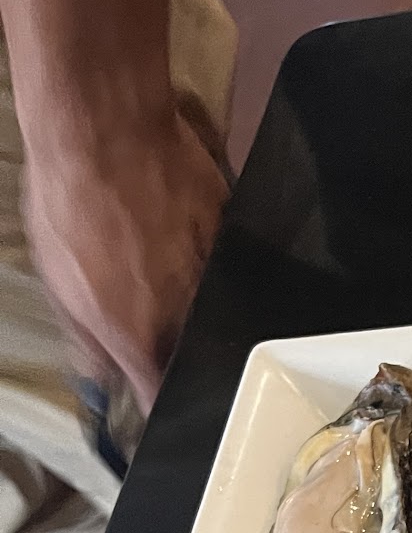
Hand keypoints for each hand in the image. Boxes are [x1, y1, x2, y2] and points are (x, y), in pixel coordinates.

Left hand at [23, 104, 227, 411]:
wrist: (106, 127)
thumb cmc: (72, 199)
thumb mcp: (58, 280)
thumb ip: (88, 341)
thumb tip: (104, 378)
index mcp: (139, 334)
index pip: (162, 397)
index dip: (161, 406)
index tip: (158, 406)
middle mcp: (187, 315)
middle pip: (194, 356)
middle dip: (177, 350)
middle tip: (151, 320)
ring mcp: (216, 275)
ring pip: (214, 314)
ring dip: (192, 304)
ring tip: (159, 268)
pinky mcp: (232, 236)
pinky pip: (225, 268)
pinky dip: (207, 264)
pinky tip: (177, 236)